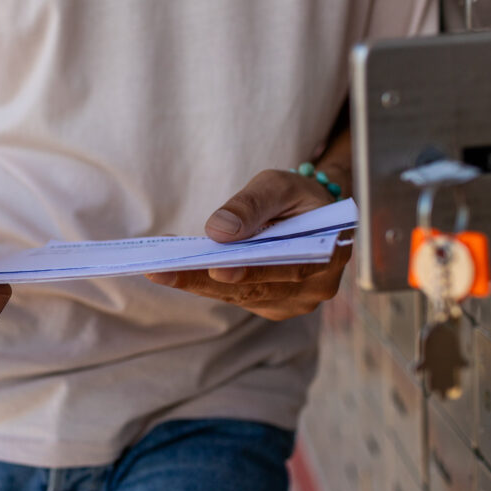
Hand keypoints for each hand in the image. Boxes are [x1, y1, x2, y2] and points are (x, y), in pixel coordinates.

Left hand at [145, 169, 351, 320]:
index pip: (288, 269)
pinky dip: (204, 284)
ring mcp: (293, 302)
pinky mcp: (271, 304)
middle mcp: (316, 288)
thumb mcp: (279, 185)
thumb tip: (218, 231)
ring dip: (197, 284)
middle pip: (256, 289)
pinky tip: (175, 273)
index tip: (217, 269)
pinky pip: (235, 296)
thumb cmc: (297, 195)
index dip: (253, 271)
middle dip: (205, 280)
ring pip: (240, 297)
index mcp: (330, 254)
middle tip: (162, 272)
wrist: (313, 213)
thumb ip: (251, 205)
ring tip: (159, 271)